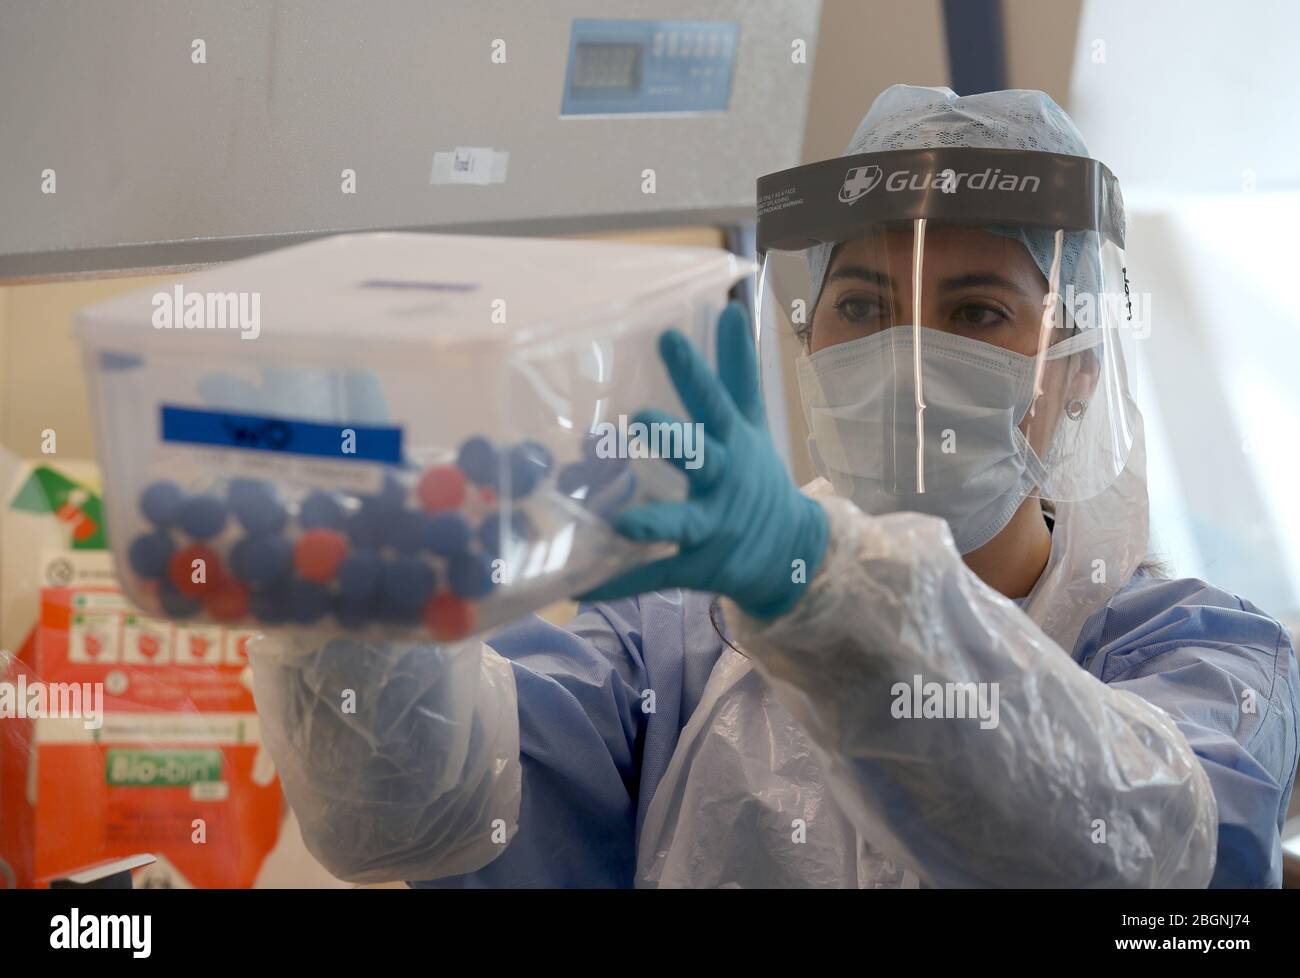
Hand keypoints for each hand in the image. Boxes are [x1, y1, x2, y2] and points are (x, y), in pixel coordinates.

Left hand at [579, 302, 828, 619]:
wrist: (791, 553)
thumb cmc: (755, 479)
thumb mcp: (750, 424)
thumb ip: (736, 372)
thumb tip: (730, 310)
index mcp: (731, 444)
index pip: (713, 402)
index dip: (693, 371)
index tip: (667, 337)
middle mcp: (723, 483)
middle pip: (700, 458)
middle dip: (674, 441)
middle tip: (640, 419)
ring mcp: (712, 529)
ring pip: (682, 523)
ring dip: (654, 522)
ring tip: (624, 523)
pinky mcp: (698, 568)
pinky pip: (657, 576)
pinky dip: (622, 582)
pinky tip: (584, 586)